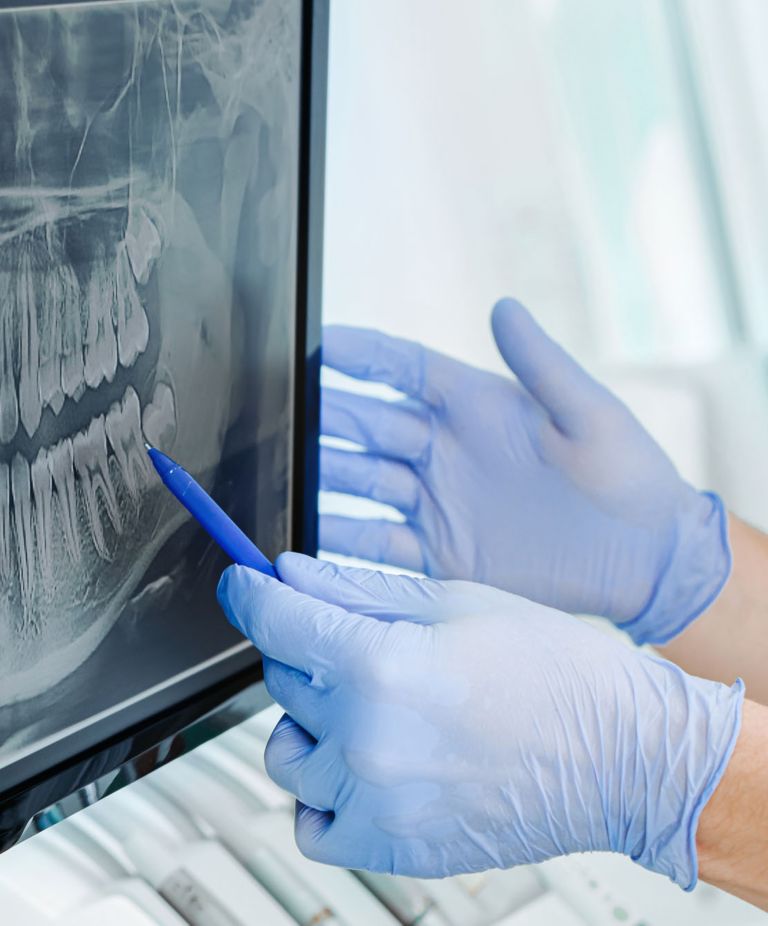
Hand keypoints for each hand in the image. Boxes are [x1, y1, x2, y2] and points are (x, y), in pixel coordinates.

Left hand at [217, 555, 742, 883]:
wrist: (622, 754)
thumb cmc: (556, 670)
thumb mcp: (455, 602)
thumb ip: (359, 592)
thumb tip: (292, 577)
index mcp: (384, 666)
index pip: (276, 623)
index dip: (250, 593)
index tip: (242, 584)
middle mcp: (368, 741)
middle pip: (282, 679)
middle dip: (307, 649)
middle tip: (358, 639)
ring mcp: (377, 803)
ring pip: (287, 750)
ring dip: (311, 721)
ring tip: (368, 706)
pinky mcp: (392, 847)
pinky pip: (312, 822)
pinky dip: (323, 789)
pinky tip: (366, 763)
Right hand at [321, 298, 729, 643]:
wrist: (645, 560)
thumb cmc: (628, 476)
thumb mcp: (589, 415)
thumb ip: (542, 365)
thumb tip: (504, 306)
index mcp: (475, 405)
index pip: (401, 368)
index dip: (359, 355)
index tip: (314, 346)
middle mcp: (444, 450)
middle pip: (366, 425)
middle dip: (322, 418)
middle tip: (277, 417)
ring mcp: (436, 503)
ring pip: (359, 484)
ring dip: (322, 479)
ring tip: (281, 480)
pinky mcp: (439, 555)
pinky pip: (377, 545)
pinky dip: (341, 541)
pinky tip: (307, 538)